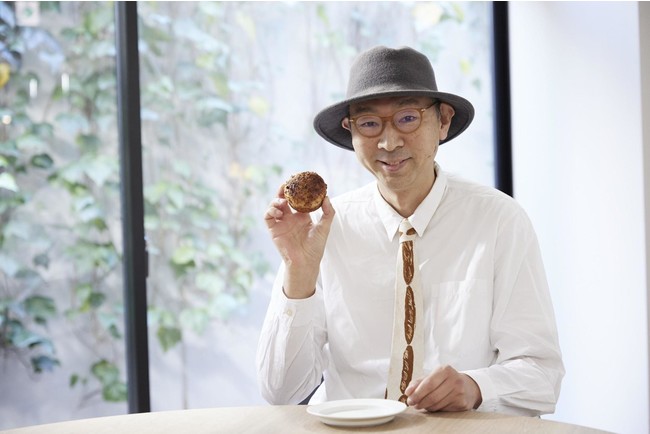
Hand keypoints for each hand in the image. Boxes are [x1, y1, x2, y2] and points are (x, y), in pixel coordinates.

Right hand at [264, 184, 334, 298]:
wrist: (306, 262)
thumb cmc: (315, 247)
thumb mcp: (325, 228)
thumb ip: (328, 212)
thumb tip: (326, 197)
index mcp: (302, 216)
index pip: (297, 198)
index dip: (296, 189)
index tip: (298, 180)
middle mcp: (290, 218)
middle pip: (283, 199)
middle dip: (283, 190)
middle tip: (287, 184)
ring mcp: (281, 223)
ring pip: (274, 205)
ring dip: (276, 200)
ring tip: (283, 201)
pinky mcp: (273, 230)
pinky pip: (268, 216)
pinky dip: (270, 210)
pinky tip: (279, 211)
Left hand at [404, 365, 481, 411]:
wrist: (468, 387)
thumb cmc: (446, 380)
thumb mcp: (433, 376)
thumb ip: (419, 382)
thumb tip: (408, 392)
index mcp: (445, 370)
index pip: (429, 383)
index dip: (417, 392)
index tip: (408, 397)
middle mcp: (454, 380)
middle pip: (432, 395)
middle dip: (419, 401)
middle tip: (412, 404)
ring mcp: (460, 392)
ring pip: (437, 404)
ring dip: (426, 406)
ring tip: (421, 405)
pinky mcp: (462, 403)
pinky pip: (443, 409)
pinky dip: (434, 409)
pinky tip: (432, 406)